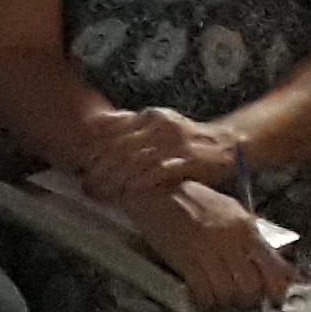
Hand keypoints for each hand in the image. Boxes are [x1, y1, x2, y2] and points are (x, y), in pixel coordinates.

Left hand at [75, 106, 242, 200]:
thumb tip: (97, 125)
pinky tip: (126, 193)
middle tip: (86, 187)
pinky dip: (139, 183)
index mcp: (150, 116)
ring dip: (114, 181)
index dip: (94, 151)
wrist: (230, 144)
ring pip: (134, 161)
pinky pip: (157, 172)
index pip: (113, 131)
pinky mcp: (187, 159)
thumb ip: (131, 128)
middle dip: (99, 170)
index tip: (81, 168)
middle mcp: (160, 125)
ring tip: (100, 195)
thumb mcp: (159, 127)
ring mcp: (174, 142)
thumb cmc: (188, 142)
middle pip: (120, 148)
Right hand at [125, 181, 291, 310]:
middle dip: (251, 297)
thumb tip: (277, 256)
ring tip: (224, 296)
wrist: (158, 191)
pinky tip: (205, 295)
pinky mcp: (183, 261)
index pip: (272, 266)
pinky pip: (202, 292)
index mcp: (244, 227)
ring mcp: (205, 252)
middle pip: (250, 285)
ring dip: (227, 299)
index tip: (276, 296)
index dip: (277, 287)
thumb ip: (253, 232)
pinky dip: (206, 299)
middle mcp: (228, 241)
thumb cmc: (196, 199)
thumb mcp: (231, 209)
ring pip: (227, 292)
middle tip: (247, 297)